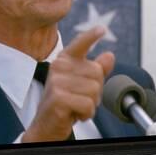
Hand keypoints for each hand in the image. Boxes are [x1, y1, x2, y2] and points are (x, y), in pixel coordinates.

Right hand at [22, 26, 114, 142]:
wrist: (46, 125)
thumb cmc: (64, 103)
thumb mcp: (81, 84)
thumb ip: (96, 69)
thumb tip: (109, 55)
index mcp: (64, 60)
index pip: (80, 44)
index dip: (91, 36)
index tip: (102, 29)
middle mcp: (59, 66)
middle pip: (97, 73)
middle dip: (95, 91)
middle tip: (80, 99)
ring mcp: (57, 81)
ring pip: (94, 89)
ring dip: (90, 104)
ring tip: (75, 106)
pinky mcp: (58, 97)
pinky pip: (88, 104)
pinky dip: (86, 114)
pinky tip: (73, 114)